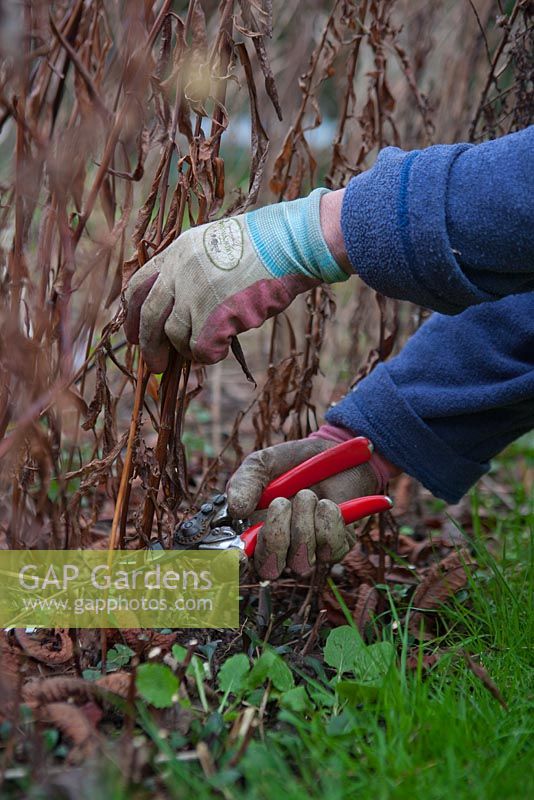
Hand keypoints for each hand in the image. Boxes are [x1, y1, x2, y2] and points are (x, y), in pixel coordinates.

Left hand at [124, 189, 348, 370]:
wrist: (288, 243)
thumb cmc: (264, 246)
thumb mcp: (215, 245)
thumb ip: (193, 271)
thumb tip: (182, 311)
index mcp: (176, 252)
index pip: (138, 286)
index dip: (133, 315)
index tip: (133, 335)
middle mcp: (179, 271)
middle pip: (150, 316)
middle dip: (149, 346)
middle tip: (155, 365)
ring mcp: (195, 294)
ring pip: (176, 336)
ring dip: (188, 350)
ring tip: (204, 350)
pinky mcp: (214, 316)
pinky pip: (202, 349)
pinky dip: (210, 355)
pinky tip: (223, 350)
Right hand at [226, 429, 380, 579]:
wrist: (329, 452)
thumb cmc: (290, 463)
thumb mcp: (262, 464)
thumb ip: (245, 483)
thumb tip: (236, 511)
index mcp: (254, 533)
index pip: (240, 563)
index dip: (236, 562)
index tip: (238, 551)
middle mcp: (281, 549)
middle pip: (270, 568)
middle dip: (276, 535)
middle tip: (281, 502)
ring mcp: (310, 551)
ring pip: (302, 560)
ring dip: (303, 521)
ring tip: (306, 495)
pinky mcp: (337, 546)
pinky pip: (330, 547)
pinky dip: (327, 520)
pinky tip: (326, 503)